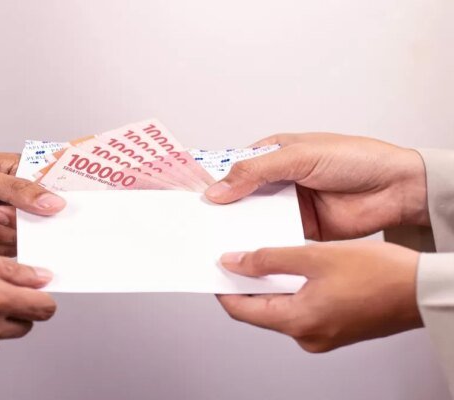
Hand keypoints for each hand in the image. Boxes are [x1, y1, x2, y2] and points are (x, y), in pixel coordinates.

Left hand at [0, 145, 65, 254]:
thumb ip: (16, 190)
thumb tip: (54, 202)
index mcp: (17, 167)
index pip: (52, 186)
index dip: (57, 204)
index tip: (52, 219)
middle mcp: (14, 190)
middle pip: (40, 218)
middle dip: (17, 225)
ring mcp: (1, 211)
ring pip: (22, 236)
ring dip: (0, 238)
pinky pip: (2, 246)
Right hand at [205, 133, 428, 240]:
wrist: (396, 189)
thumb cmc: (354, 159)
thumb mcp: (298, 157)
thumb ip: (255, 173)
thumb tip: (217, 190)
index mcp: (274, 154)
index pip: (233, 167)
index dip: (212, 181)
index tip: (189, 196)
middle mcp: (278, 181)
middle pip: (239, 196)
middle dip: (220, 209)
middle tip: (195, 224)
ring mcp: (289, 206)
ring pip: (254, 219)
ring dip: (238, 228)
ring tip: (212, 241)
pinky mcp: (301, 229)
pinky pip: (273, 237)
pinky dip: (260, 244)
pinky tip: (244, 252)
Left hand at [217, 242, 422, 351]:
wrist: (422, 290)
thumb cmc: (379, 274)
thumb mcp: (315, 257)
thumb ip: (269, 259)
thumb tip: (233, 262)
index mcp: (298, 322)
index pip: (241, 310)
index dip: (223, 287)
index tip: (214, 268)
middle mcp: (306, 335)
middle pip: (260, 310)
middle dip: (246, 284)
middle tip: (237, 256)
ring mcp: (321, 335)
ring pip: (281, 308)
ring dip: (270, 285)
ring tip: (263, 256)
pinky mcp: (334, 328)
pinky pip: (301, 309)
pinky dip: (291, 290)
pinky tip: (293, 268)